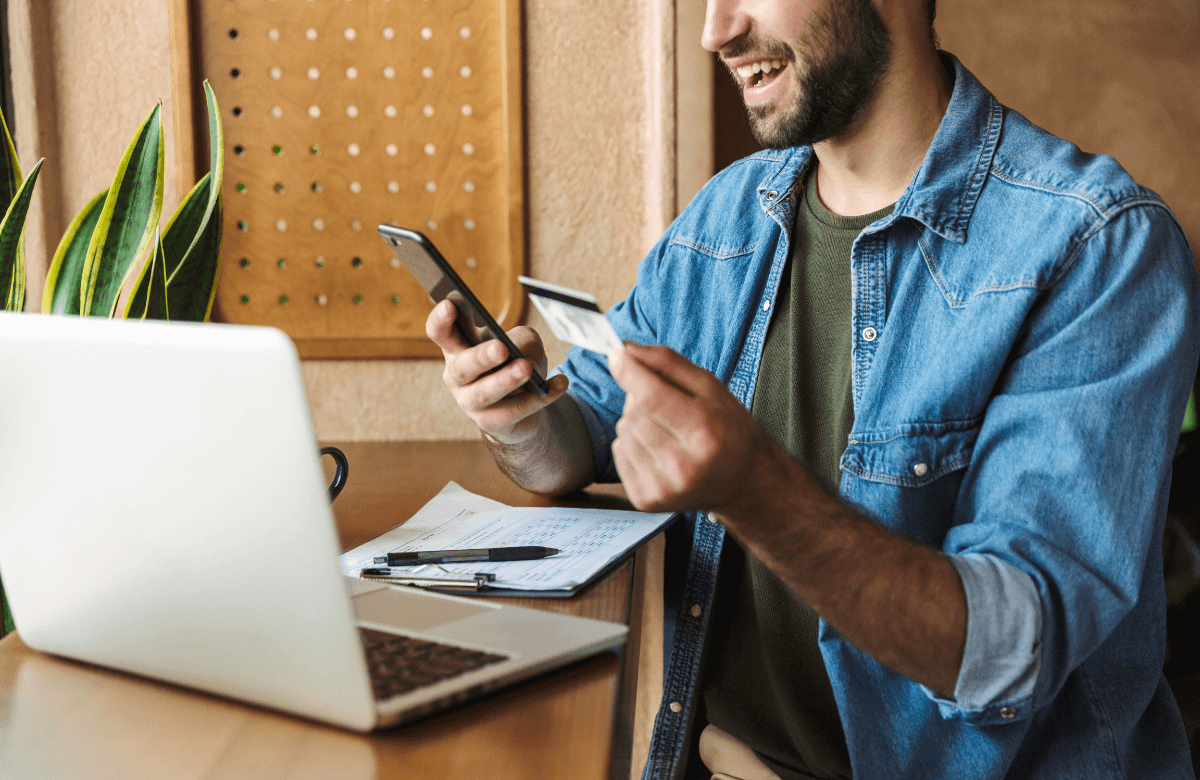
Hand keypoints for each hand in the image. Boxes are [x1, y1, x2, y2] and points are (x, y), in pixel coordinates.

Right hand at [426, 300, 568, 442]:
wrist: (522, 406)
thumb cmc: (515, 362)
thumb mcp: (522, 342)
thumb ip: (521, 341)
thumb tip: (523, 356)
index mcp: (457, 349)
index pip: (440, 332)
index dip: (441, 320)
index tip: (450, 305)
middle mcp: (457, 377)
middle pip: (462, 367)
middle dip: (481, 357)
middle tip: (501, 348)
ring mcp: (470, 402)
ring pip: (485, 393)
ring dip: (506, 380)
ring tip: (527, 368)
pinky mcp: (490, 423)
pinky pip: (514, 410)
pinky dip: (540, 397)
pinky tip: (560, 384)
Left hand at [609, 343, 765, 512]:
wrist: (741, 481)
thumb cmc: (728, 429)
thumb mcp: (711, 387)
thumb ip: (668, 363)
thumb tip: (624, 348)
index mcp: (705, 434)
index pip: (651, 397)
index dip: (628, 371)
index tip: (617, 353)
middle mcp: (684, 466)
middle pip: (635, 413)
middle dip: (639, 396)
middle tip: (663, 401)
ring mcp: (663, 488)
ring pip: (623, 431)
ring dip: (636, 421)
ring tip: (666, 429)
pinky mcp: (646, 500)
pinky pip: (618, 453)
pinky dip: (631, 443)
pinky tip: (657, 449)